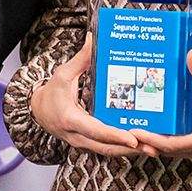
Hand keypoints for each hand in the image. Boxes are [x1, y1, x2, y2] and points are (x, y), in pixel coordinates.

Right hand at [26, 34, 144, 155]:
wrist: (38, 112)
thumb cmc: (50, 94)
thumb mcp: (62, 75)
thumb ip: (80, 59)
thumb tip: (93, 38)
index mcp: (71, 119)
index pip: (95, 131)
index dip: (114, 135)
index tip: (133, 138)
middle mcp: (77, 136)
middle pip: (107, 147)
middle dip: (131, 149)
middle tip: (153, 147)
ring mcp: (84, 143)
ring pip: (109, 151)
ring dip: (131, 152)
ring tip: (153, 148)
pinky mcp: (89, 144)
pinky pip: (108, 148)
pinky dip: (124, 148)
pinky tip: (142, 144)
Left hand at [133, 50, 191, 159]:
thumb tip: (189, 56)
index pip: (172, 144)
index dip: (151, 139)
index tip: (134, 132)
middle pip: (171, 151)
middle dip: (149, 142)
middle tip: (127, 132)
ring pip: (178, 149)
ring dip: (159, 142)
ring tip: (138, 129)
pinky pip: (187, 143)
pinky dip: (172, 137)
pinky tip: (160, 125)